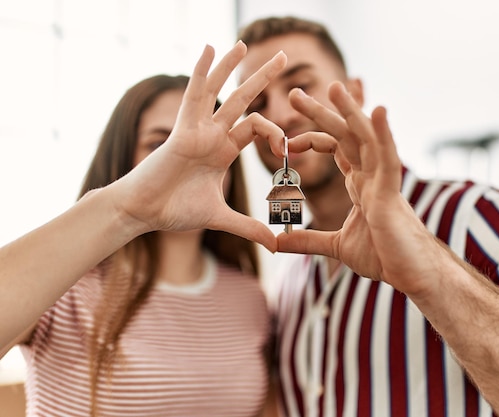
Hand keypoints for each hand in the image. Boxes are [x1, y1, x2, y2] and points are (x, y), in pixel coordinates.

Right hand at [113, 42, 286, 251]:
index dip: (277, 133)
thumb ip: (248, 227)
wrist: (144, 213)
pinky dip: (202, 72)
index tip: (289, 150)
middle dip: (263, 78)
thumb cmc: (175, 211)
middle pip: (243, 100)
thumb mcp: (220, 218)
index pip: (256, 128)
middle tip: (283, 56)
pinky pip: (194, 95)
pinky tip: (210, 49)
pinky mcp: (183, 131)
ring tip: (244, 42)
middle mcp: (213, 135)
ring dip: (232, 66)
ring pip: (219, 91)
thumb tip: (275, 245)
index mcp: (223, 150)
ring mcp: (197, 130)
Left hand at [273, 83, 447, 297]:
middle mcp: (371, 176)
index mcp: (359, 184)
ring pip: (366, 139)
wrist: (411, 275)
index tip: (286, 140)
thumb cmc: (384, 255)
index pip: (335, 149)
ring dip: (351, 112)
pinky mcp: (393, 194)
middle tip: (293, 93)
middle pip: (344, 135)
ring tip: (334, 87)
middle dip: (320, 113)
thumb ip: (308, 240)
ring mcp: (383, 182)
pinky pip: (389, 159)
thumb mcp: (336, 246)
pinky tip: (379, 111)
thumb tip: (278, 242)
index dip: (311, 139)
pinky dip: (384, 135)